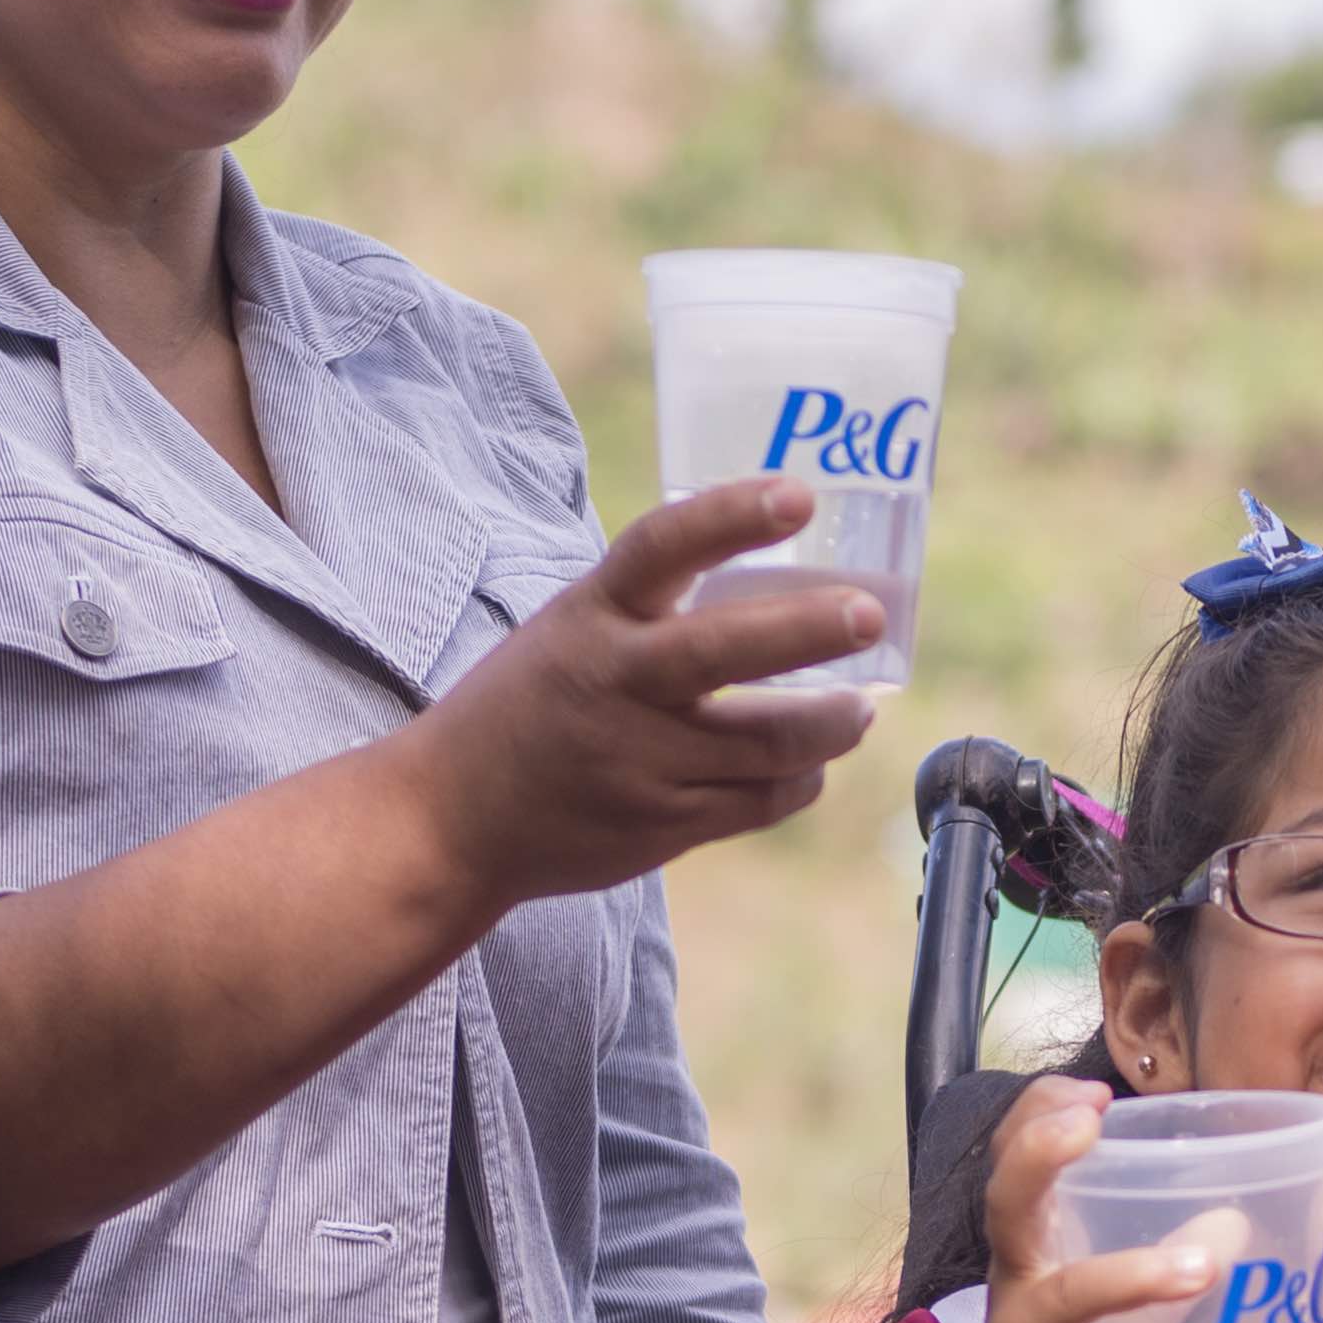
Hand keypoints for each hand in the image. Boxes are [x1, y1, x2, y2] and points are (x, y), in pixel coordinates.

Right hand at [395, 479, 883, 908]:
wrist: (452, 820)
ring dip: (831, 724)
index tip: (798, 495)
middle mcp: (615, 683)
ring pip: (766, 743)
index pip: (662, 546)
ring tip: (858, 709)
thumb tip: (777, 578)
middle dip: (809, 630)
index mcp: (590, 616)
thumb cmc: (532, 707)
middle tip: (869, 613)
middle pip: (725, 651)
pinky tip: (807, 763)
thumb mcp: (571, 630)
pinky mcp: (661, 827)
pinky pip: (759, 802)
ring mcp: (640, 761)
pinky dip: (798, 779)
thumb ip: (652, 608)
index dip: (730, 515)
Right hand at [942, 1074, 1248, 1322]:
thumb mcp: (1114, 1312)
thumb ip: (1166, 1260)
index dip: (1038, 1115)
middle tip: (1092, 1122)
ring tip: (1205, 1268)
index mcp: (1033, 1248)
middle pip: (1007, 1203)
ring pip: (1067, 1294)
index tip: (1090, 1092)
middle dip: (1039, 1153)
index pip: (1014, 1161)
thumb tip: (1238, 1223)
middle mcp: (1016, 1284)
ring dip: (1135, 1274)